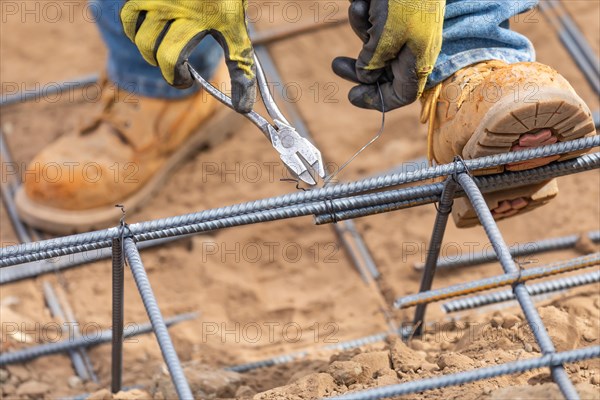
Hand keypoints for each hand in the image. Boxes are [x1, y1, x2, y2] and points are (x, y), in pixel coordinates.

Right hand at [121, 0, 255, 112]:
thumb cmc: (226, 0)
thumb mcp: (236, 30)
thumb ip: (240, 67)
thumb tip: (243, 106)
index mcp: (194, 19)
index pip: (171, 59)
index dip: (176, 78)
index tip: (187, 81)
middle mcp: (169, 5)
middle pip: (149, 47)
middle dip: (162, 65)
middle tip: (177, 67)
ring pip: (134, 29)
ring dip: (145, 46)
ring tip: (160, 49)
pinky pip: (129, 12)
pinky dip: (134, 25)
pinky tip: (149, 30)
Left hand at [332, 0, 444, 110]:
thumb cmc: (404, 0)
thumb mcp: (385, 37)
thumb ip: (373, 62)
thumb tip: (365, 77)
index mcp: (417, 60)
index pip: (401, 94)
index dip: (377, 99)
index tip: (352, 95)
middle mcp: (411, 50)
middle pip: (383, 74)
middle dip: (358, 69)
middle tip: (336, 65)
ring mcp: (402, 33)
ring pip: (373, 47)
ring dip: (360, 30)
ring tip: (360, 8)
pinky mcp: (392, 17)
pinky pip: (372, 25)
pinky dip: (363, 14)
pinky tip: (363, 0)